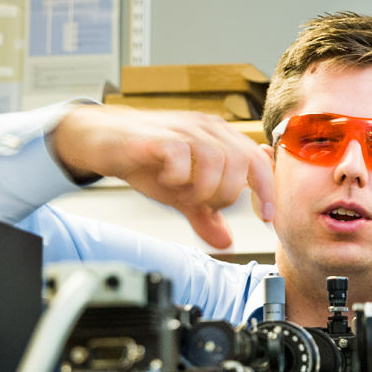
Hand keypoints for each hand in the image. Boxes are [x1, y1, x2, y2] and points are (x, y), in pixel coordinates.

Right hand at [51, 105, 273, 248]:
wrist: (105, 142)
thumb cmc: (149, 161)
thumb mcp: (182, 194)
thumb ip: (205, 215)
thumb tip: (225, 242)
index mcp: (222, 139)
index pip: (259, 161)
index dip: (267, 190)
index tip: (266, 217)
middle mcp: (208, 129)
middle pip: (241, 163)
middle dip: (226, 194)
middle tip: (203, 204)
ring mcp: (185, 129)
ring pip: (216, 159)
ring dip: (203, 188)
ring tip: (185, 194)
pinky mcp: (160, 135)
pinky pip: (182, 155)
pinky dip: (179, 176)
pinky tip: (168, 180)